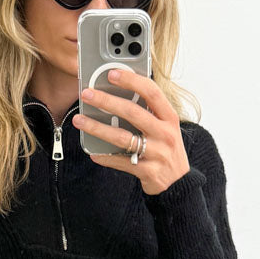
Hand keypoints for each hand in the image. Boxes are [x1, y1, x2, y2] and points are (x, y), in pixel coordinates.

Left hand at [71, 66, 190, 194]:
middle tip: (87, 94)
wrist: (179, 185)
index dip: (132, 80)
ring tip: (80, 120)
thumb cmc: (167, 151)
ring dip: (98, 128)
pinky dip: (106, 157)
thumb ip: (148, 113)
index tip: (111, 73)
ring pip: (122, 137)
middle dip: (107, 101)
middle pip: (132, 112)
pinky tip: (93, 153)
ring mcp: (157, 153)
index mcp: (169, 118)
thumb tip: (118, 95)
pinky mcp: (148, 171)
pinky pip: (122, 162)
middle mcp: (165, 133)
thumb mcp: (165, 128)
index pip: (152, 92)